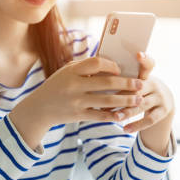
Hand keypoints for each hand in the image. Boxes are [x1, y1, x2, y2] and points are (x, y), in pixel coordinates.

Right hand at [24, 56, 143, 124]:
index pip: (96, 63)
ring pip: (107, 101)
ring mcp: (76, 101)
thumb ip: (85, 67)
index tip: (119, 69)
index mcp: (72, 71)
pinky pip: (99, 116)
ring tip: (138, 100)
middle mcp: (74, 85)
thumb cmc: (57, 86)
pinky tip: (123, 115)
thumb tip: (110, 63)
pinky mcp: (77, 115)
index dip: (111, 65)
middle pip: (106, 83)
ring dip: (125, 100)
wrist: (39, 108)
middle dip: (127, 84)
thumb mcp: (66, 72)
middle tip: (140, 84)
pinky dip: (113, 116)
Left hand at [116, 52, 174, 132]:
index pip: (148, 63)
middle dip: (124, 94)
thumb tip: (92, 76)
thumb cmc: (135, 89)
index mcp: (145, 74)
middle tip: (109, 99)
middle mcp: (154, 84)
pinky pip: (150, 119)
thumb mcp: (132, 81)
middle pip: (140, 87)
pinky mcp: (163, 111)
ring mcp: (160, 98)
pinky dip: (136, 125)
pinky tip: (125, 129)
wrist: (162, 102)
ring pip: (143, 104)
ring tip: (115, 117)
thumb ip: (118, 79)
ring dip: (128, 111)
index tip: (138, 54)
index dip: (144, 59)